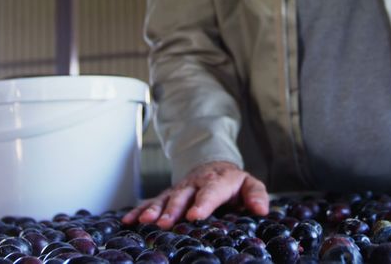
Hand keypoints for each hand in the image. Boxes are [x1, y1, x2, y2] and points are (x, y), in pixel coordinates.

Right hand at [121, 161, 268, 228]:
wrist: (213, 166)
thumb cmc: (232, 182)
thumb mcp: (249, 184)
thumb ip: (256, 195)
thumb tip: (262, 210)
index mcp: (216, 181)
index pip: (210, 192)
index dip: (202, 204)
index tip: (195, 216)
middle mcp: (194, 184)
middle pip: (182, 196)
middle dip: (173, 210)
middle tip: (165, 224)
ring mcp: (179, 189)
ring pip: (165, 199)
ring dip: (154, 210)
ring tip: (145, 222)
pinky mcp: (168, 195)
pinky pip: (152, 202)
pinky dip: (139, 210)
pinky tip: (129, 220)